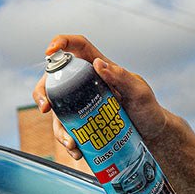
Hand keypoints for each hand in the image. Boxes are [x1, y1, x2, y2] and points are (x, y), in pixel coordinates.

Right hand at [31, 34, 169, 161]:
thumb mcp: (140, 93)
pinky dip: (68, 142)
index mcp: (100, 68)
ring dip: (58, 127)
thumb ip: (122, 77)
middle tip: (46, 108)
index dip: (61, 42)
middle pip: (54, 80)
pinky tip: (77, 151)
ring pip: (57, 110)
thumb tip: (98, 64)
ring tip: (71, 142)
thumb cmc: (148, 110)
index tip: (50, 51)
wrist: (152, 136)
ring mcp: (82, 105)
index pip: (77, 47)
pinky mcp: (83, 124)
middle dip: (42, 92)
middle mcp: (86, 84)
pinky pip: (67, 131)